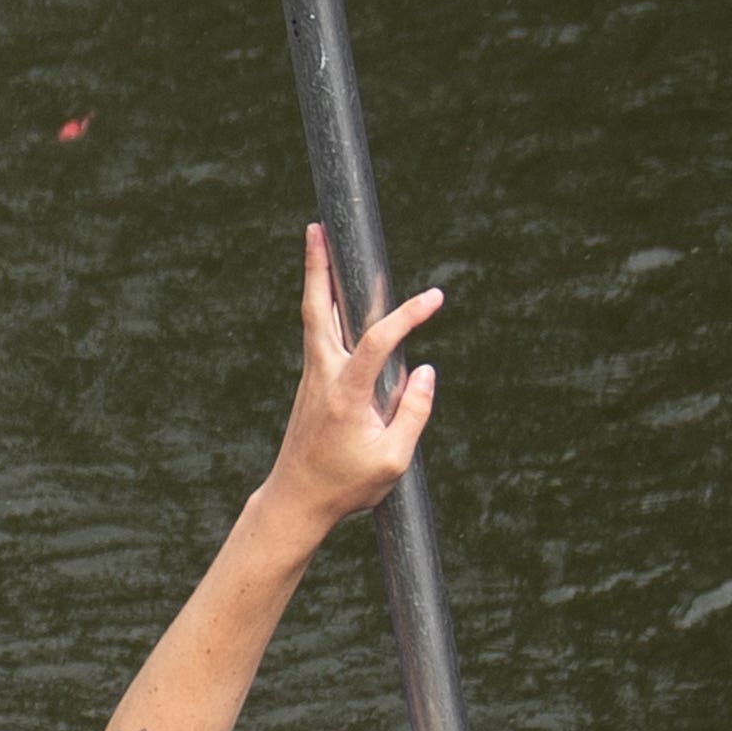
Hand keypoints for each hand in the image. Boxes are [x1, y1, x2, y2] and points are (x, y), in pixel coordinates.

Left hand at [257, 224, 444, 531]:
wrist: (295, 501)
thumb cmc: (346, 485)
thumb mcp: (392, 460)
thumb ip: (414, 413)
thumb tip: (425, 370)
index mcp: (344, 395)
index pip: (377, 342)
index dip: (407, 317)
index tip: (436, 299)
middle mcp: (321, 378)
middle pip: (316, 312)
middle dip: (316, 269)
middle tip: (315, 228)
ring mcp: (312, 378)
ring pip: (313, 318)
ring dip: (315, 278)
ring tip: (317, 239)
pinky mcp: (312, 383)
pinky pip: (319, 334)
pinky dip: (324, 305)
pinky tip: (332, 288)